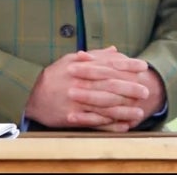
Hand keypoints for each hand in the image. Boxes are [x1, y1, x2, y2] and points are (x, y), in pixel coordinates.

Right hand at [24, 46, 162, 130]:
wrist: (30, 93)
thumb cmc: (55, 74)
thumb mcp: (72, 59)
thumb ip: (95, 56)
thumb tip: (115, 50)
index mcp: (83, 67)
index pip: (110, 65)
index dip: (128, 65)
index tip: (143, 66)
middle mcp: (82, 83)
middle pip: (110, 85)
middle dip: (130, 88)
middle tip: (146, 90)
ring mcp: (78, 101)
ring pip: (105, 105)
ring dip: (124, 109)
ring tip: (140, 111)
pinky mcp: (73, 117)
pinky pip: (94, 122)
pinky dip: (109, 125)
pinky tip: (123, 126)